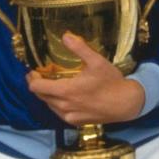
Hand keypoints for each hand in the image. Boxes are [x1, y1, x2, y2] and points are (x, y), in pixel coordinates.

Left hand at [26, 33, 144, 124]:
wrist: (126, 104)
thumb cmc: (111, 82)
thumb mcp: (96, 61)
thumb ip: (79, 48)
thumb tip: (65, 35)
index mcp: (66, 91)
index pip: (37, 88)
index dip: (32, 79)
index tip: (33, 71)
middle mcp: (64, 106)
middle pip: (41, 97)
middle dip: (38, 85)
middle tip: (42, 75)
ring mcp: (69, 116)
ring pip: (49, 105)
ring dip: (48, 95)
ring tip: (54, 84)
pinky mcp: (75, 122)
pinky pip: (59, 113)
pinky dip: (57, 104)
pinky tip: (65, 97)